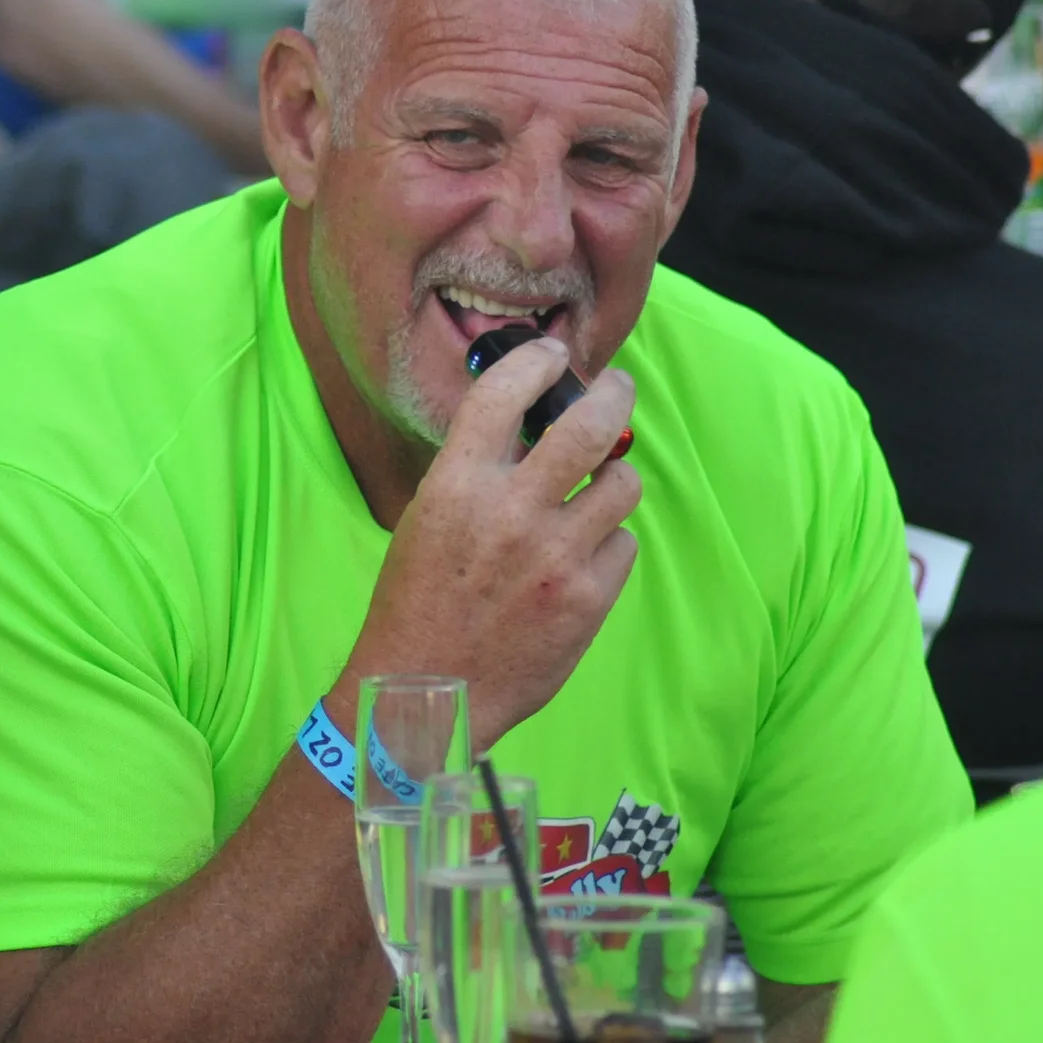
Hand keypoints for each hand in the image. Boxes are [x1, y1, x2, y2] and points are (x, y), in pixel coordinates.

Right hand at [345, 337, 640, 748]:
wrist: (428, 689)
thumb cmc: (419, 599)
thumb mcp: (426, 517)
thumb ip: (476, 469)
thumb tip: (529, 422)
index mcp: (458, 484)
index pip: (508, 392)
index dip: (538, 360)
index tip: (555, 354)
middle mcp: (511, 512)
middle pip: (591, 425)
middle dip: (614, 395)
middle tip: (618, 389)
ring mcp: (557, 556)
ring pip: (622, 482)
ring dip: (613, 476)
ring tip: (597, 487)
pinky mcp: (589, 598)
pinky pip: (623, 542)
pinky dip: (607, 542)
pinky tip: (580, 557)